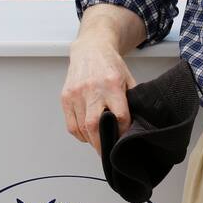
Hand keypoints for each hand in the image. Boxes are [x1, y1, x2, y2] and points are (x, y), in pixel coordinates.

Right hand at [60, 36, 136, 154]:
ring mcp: (76, 93)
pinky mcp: (66, 97)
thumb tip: (136, 123)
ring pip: (82, 128)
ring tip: (98, 142)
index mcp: (112, 84)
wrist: (90, 48)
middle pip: (95, 125)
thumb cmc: (110, 64)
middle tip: (108, 153)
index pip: (119, 116)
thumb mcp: (128, 78)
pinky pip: (71, 124)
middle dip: (102, 144)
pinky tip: (86, 133)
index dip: (123, 130)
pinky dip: (79, 134)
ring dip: (91, 140)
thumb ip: (131, 100)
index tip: (124, 137)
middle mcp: (92, 89)